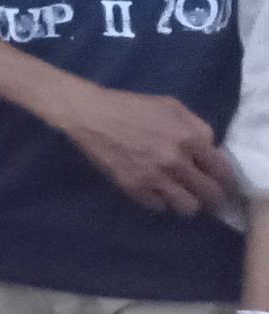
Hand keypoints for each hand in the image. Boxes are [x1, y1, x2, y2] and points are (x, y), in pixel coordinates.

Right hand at [58, 85, 241, 216]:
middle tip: (204, 194)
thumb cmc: (132, 107)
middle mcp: (176, 161)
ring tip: (179, 195)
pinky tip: (154, 189)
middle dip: (210, 197)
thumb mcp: (171, 106)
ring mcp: (154, 176)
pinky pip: (158, 206)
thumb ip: (197, 127)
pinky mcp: (133, 187)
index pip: (222, 171)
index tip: (217, 181)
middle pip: (209, 194)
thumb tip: (211, 150)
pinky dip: (159, 200)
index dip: (223, 179)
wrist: (90, 114)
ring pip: (187, 207)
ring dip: (186, 202)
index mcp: (189, 138)